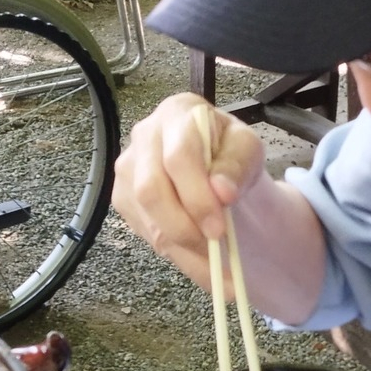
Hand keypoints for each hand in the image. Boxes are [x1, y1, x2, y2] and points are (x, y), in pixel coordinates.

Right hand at [112, 94, 265, 293]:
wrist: (218, 171)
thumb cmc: (232, 156)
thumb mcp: (248, 153)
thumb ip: (237, 167)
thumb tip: (222, 192)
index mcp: (178, 113)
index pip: (179, 157)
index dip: (197, 197)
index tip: (219, 228)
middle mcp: (144, 134)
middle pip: (151, 189)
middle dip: (184, 226)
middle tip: (213, 250)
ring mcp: (128, 166)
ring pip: (145, 215)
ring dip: (180, 243)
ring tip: (211, 258)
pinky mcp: (122, 195)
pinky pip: (142, 229)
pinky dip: (171, 248)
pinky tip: (194, 249)